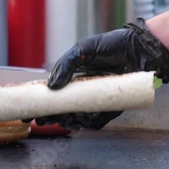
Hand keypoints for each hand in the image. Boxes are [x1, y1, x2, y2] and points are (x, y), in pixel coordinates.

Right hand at [33, 18, 168, 129]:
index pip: (54, 93)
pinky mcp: (111, 107)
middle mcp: (83, 90)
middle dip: (51, 116)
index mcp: (74, 77)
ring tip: (60, 121)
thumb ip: (66, 65)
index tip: (29, 111)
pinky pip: (97, 120)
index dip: (42, 102)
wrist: (139, 49)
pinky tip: (80, 121)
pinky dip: (89, 123)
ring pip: (78, 117)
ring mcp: (96, 99)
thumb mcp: (83, 49)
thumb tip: (51, 86)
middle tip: (42, 120)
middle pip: (63, 108)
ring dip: (67, 121)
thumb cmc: (112, 45)